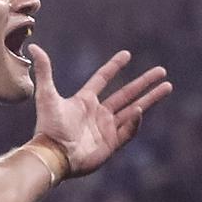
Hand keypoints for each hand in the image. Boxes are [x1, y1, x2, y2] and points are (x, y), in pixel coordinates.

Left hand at [28, 45, 171, 176]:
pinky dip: (134, 122)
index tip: (127, 54)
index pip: (102, 79)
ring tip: (168, 86)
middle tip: (162, 71)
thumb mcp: (46, 96)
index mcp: (84, 101)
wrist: (53, 154)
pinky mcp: (111, 144)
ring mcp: (106, 129)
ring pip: (134, 110)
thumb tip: (34, 47)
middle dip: (144, 82)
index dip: (114, 67)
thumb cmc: (49, 127)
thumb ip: (44, 71)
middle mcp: (98, 114)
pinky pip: (127, 131)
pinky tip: (141, 110)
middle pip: (126, 94)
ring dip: (150, 98)